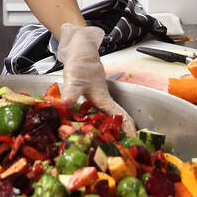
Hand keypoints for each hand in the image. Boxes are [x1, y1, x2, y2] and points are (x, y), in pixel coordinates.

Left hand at [58, 22, 135, 136]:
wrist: (78, 45)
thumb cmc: (81, 59)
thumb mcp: (75, 77)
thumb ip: (71, 92)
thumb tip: (65, 107)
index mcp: (104, 97)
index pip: (121, 116)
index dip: (128, 130)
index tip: (131, 142)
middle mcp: (102, 100)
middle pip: (114, 121)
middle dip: (116, 136)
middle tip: (114, 151)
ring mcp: (95, 99)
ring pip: (103, 119)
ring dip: (104, 131)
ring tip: (100, 145)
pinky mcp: (87, 97)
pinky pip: (91, 114)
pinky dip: (89, 123)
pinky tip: (80, 129)